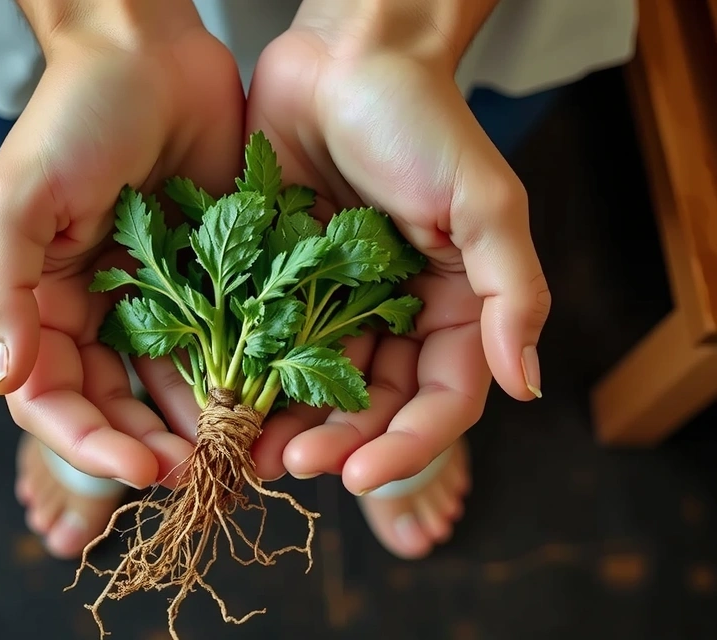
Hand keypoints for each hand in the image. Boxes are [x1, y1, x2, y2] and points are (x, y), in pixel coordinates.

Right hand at [0, 1, 244, 489]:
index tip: (140, 467)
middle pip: (113, 404)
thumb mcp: (20, 198)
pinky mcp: (206, 275)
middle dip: (149, 444)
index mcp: (40, 300)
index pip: (51, 397)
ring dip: (197, 423)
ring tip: (236, 453)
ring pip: (169, 384)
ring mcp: (152, 296)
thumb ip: (3, 291)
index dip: (90, 441)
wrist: (148, 50)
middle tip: (198, 474)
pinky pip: (218, 341)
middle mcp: (94, 308)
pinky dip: (235, 377)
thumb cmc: (75, 114)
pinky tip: (262, 405)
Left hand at [246, 5, 550, 491]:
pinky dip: (248, 374)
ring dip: (287, 423)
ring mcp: (333, 300)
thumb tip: (528, 385)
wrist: (345, 56)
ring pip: (315, 385)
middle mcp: (395, 314)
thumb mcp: (484, 204)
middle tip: (292, 466)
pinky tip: (220, 399)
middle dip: (337, 444)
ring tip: (250, 450)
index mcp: (453, 307)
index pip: (441, 400)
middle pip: (373, 406)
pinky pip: (265, 339)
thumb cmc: (421, 120)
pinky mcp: (281, 278)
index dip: (407, 446)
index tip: (361, 477)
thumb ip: (513, 294)